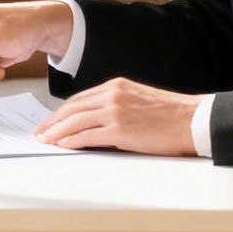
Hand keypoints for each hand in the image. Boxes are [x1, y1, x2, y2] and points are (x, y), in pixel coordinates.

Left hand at [34, 78, 199, 156]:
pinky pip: (87, 136)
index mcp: (116, 86)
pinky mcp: (120, 130)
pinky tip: (62, 145)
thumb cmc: (170, 115)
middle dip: (53, 121)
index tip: (51, 120)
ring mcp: (115, 112)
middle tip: (40, 131)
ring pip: (75, 122)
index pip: (79, 98)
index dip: (62, 111)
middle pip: (72, 108)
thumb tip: (95, 122)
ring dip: (56, 132)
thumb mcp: (138, 100)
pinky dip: (72, 141)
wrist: (192, 120)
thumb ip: (116, 105)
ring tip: (44, 140)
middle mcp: (112, 95)